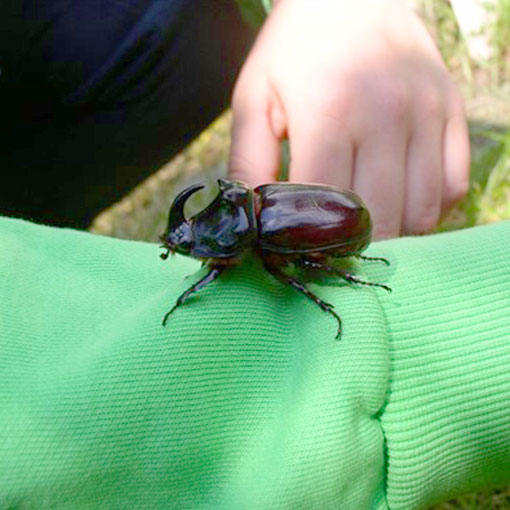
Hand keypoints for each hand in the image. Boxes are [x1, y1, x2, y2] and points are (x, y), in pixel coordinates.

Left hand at [229, 0, 469, 238]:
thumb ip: (249, 163)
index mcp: (329, 110)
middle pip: (378, 219)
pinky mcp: (453, 113)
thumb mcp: (255, 99)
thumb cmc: (295, 54)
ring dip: (392, 236)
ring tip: (365, 228)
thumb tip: (252, 223)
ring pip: (421, 213)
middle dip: (352, 246)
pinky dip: (429, 212)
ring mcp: (427, 113)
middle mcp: (386, 113)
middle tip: (333, 247)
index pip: (325, 206)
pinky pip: (453, 188)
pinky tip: (400, 203)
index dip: (311, 241)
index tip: (300, 251)